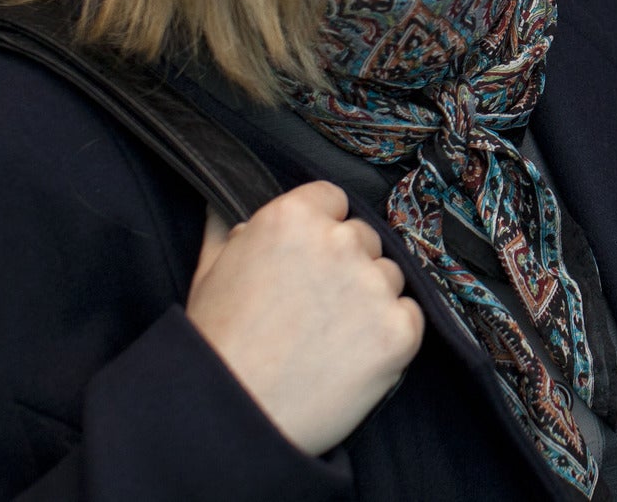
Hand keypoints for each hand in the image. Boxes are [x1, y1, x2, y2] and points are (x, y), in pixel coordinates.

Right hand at [185, 181, 423, 455]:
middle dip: (345, 266)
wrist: (232, 416)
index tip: (308, 260)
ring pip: (388, 277)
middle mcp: (341, 242)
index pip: (333, 200)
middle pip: (363, 239)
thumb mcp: (208, 272)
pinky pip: (408, 316)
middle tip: (312, 308)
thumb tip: (226, 205)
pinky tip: (349, 357)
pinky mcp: (400, 330)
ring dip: (369, 300)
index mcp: (294, 217)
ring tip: (326, 339)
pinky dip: (388, 335)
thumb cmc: (216, 346)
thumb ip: (227, 228)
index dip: (321, 230)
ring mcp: (374, 286)